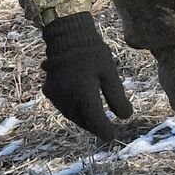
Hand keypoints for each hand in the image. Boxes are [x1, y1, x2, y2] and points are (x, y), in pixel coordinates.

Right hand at [41, 12, 132, 140]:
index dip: (105, 130)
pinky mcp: (49, 91)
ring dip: (84, 120)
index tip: (113, 137)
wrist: (67, 37)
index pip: (95, 119)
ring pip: (72, 116)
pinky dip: (75, 111)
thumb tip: (126, 117)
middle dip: (95, 127)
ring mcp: (55, 95)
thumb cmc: (93, 53)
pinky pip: (64, 108)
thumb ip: (117, 96)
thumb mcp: (110, 73)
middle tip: (107, 132)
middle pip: (82, 120)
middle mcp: (66, 97)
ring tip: (97, 123)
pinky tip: (84, 110)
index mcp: (82, 92)